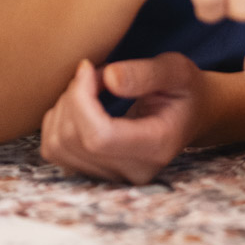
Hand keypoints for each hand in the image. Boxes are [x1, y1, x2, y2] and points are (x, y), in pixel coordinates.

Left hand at [38, 53, 206, 183]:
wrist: (190, 115)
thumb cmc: (184, 90)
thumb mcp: (176, 71)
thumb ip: (146, 73)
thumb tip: (109, 78)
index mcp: (156, 147)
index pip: (99, 137)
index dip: (82, 100)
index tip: (89, 67)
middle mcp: (132, 171)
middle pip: (74, 140)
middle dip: (73, 97)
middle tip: (94, 71)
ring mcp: (110, 177)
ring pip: (57, 146)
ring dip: (64, 107)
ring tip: (89, 87)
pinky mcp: (92, 173)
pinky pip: (54, 150)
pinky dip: (57, 120)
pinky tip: (80, 104)